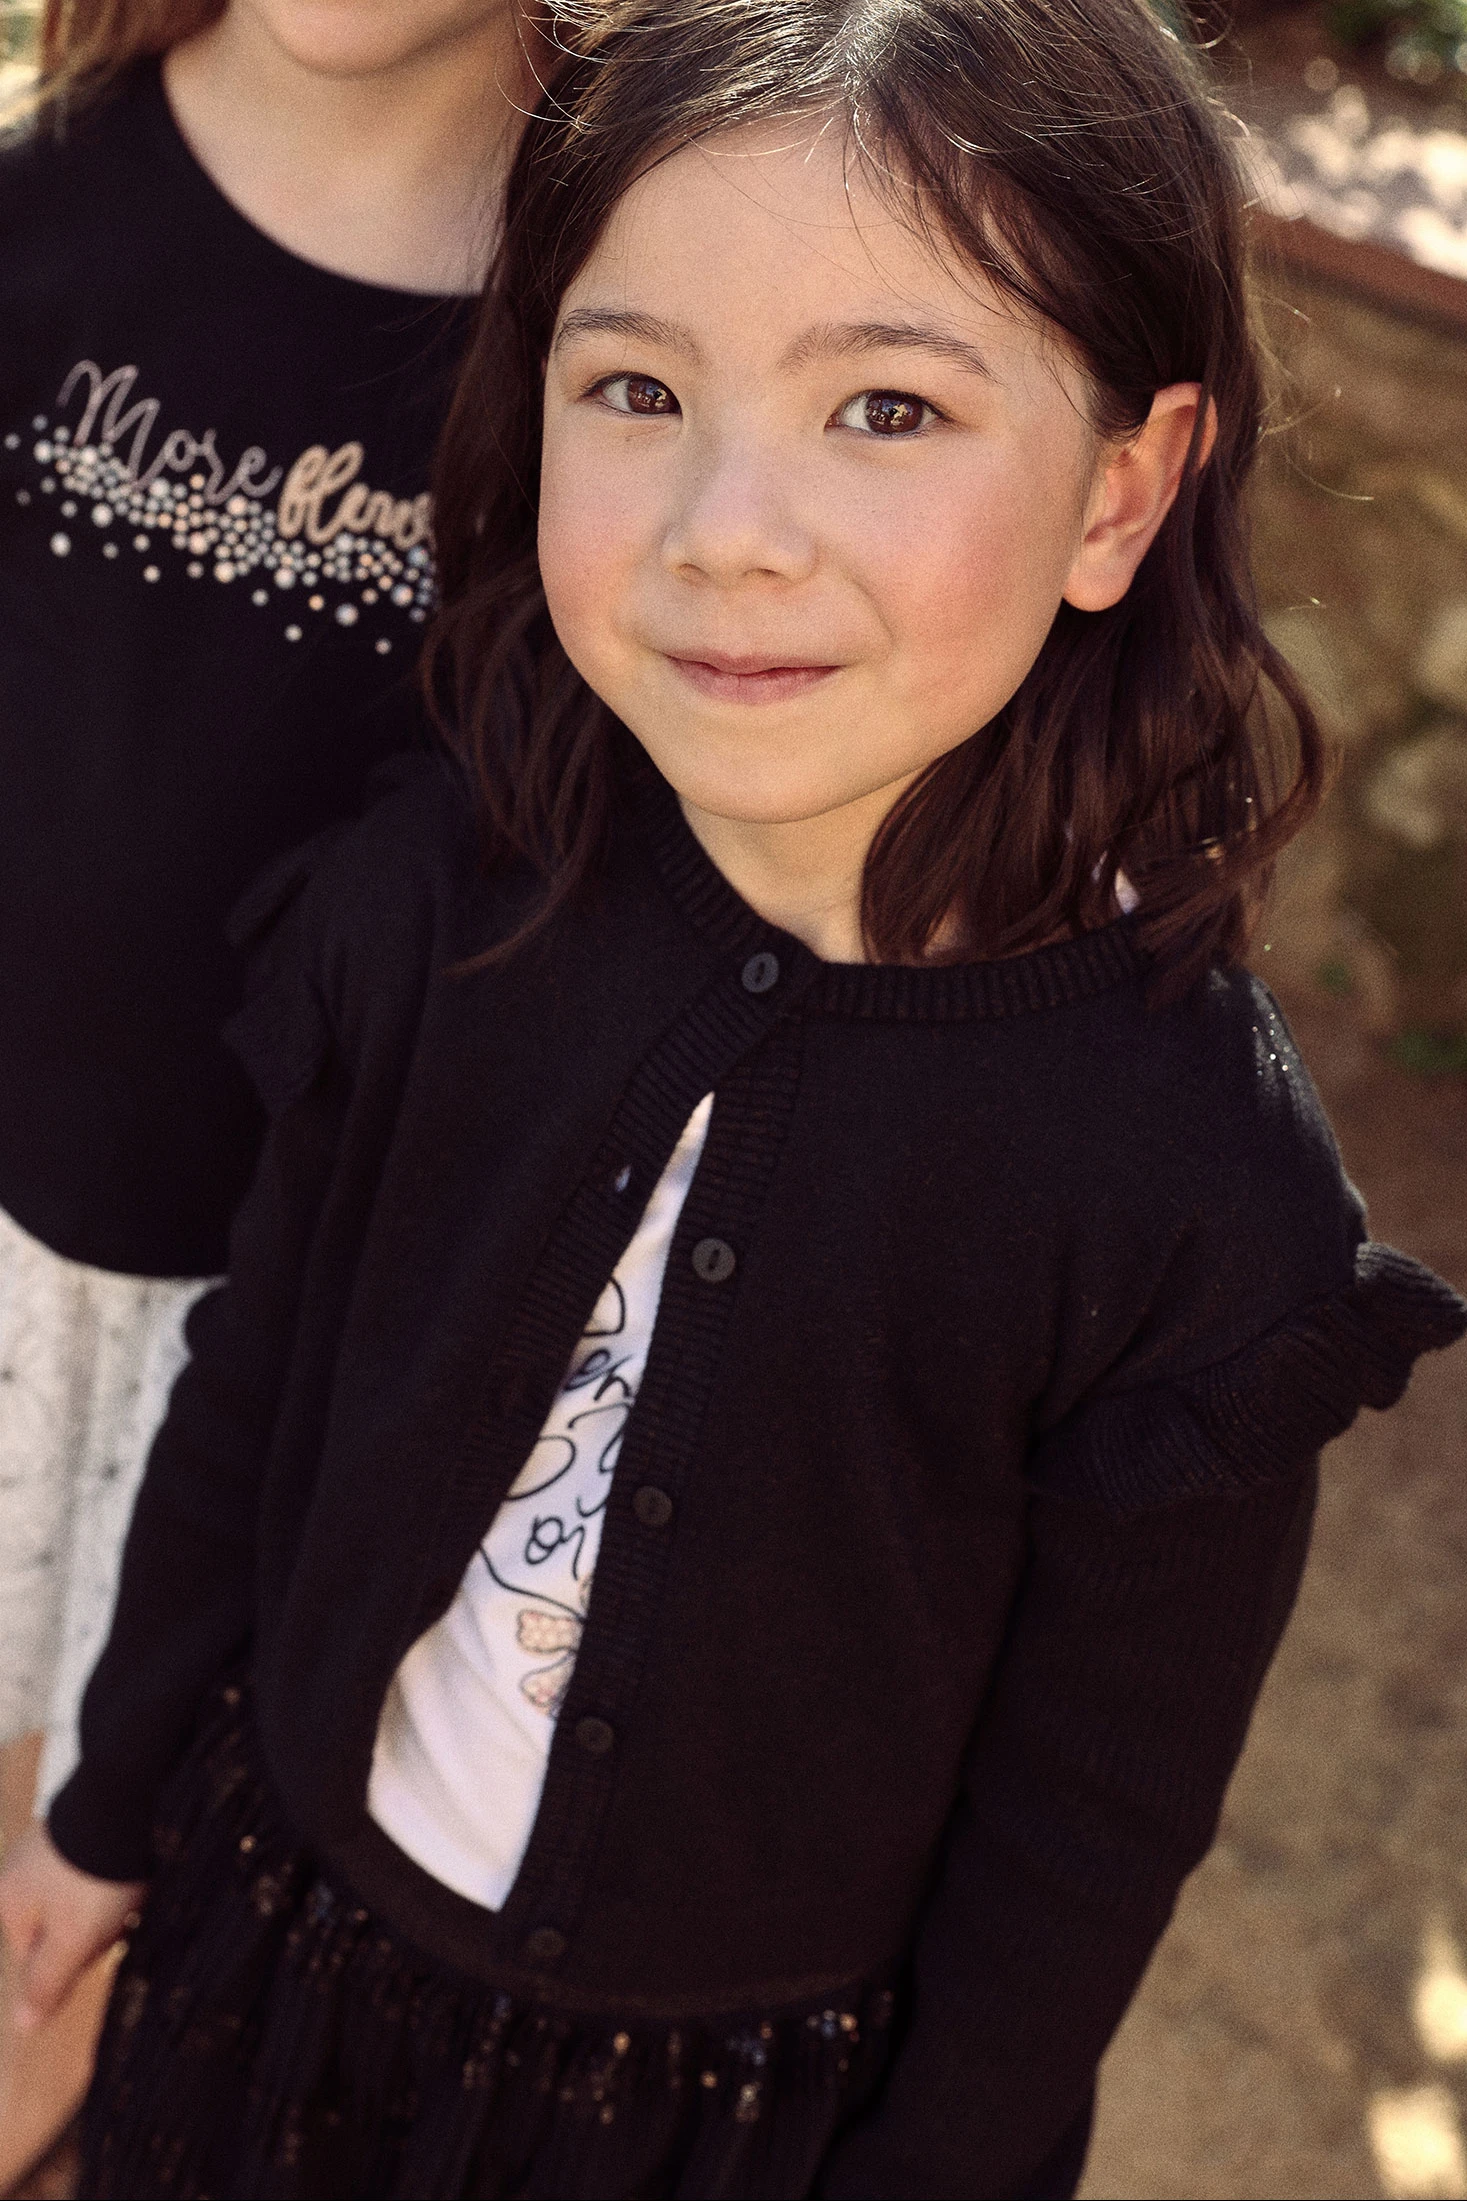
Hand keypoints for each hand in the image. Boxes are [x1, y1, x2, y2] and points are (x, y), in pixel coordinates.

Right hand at [0, 1822, 143, 2028]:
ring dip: (113, 1898)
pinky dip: (122, 1869)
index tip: (99, 1945)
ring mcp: (54, 1840)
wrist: (124, 1796)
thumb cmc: (93, 1876)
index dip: (73, 1960)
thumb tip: (22, 2027)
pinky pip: (103, 1861)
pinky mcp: (87, 1820)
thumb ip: (46, 1984)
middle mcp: (24, 1867)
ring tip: (135, 1889)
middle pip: (62, 1923)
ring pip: (85, 1892)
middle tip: (121, 1915)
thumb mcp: (71, 1941)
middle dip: (94, 1928)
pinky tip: (140, 1865)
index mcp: (10, 1898)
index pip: (36, 1956)